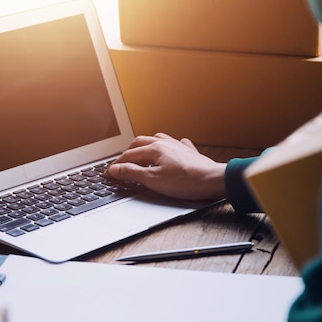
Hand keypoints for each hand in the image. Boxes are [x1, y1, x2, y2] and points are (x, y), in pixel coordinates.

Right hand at [106, 133, 226, 200]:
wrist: (213, 180)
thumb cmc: (186, 181)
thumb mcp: (153, 180)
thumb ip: (132, 173)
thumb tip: (115, 170)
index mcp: (154, 149)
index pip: (129, 155)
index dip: (116, 165)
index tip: (109, 173)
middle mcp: (165, 143)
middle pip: (140, 142)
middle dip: (127, 152)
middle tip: (120, 163)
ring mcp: (178, 146)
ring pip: (156, 139)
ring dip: (145, 146)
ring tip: (140, 154)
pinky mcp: (189, 152)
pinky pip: (175, 144)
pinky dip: (167, 146)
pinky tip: (169, 151)